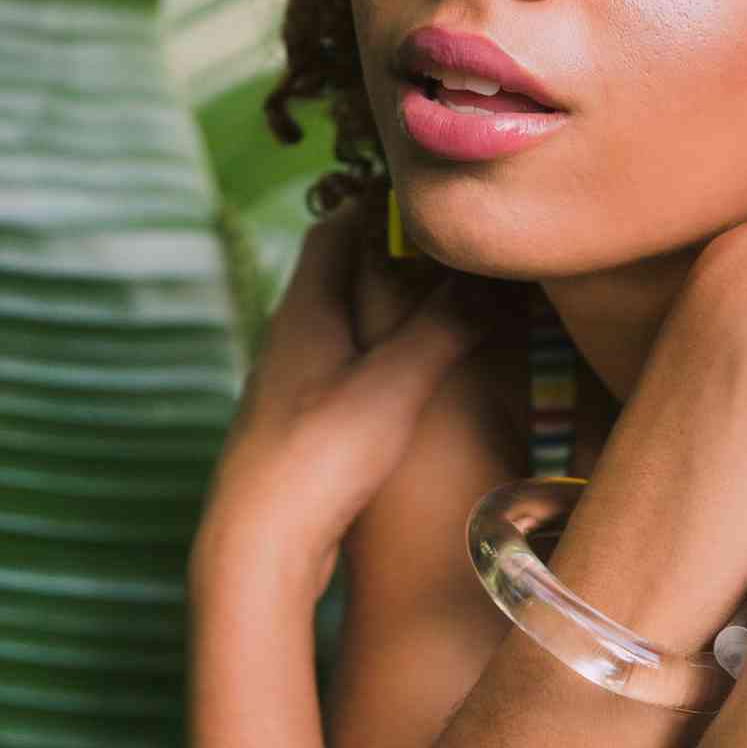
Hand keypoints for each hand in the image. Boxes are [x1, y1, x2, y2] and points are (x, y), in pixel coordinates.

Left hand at [190, 198, 511, 602]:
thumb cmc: (318, 458)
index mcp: (304, 311)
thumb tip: (492, 276)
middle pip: (337, 272)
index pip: (336, 225)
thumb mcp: (396, 384)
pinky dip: (375, 356)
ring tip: (443, 310)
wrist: (254, 548)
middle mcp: (287, 338)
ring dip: (384, 309)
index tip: (431, 198)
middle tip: (454, 252)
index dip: (379, 202)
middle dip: (392, 254)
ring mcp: (287, 385)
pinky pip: (338, 369)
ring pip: (339, 324)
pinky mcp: (294, 428)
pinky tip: (408, 384)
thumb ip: (445, 326)